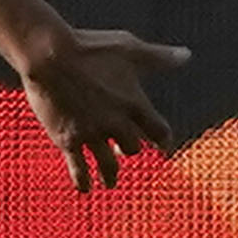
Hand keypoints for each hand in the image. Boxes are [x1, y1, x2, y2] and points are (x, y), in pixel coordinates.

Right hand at [10, 20, 191, 187]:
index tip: (163, 146)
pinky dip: (83, 180)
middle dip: (129, 149)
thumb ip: (159, 57)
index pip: (159, 131)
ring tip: (110, 182)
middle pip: (132, 147)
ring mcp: (92, 134)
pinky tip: (85, 189)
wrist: (51, 56)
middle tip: (123, 152)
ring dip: (111, 175)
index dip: (162, 139)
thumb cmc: (91, 48)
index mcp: (134, 103)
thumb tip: (187, 55)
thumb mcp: (130, 49)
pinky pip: (79, 168)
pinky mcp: (68, 139)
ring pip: (108, 164)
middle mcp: (116, 123)